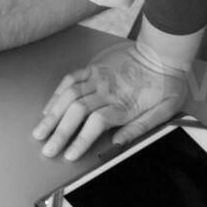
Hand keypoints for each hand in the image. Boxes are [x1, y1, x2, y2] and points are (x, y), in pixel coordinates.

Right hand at [33, 40, 189, 160]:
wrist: (164, 51)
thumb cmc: (167, 83)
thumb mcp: (166, 110)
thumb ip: (141, 127)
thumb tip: (118, 143)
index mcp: (124, 103)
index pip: (96, 124)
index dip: (80, 140)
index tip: (69, 155)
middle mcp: (106, 90)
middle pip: (77, 112)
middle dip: (59, 133)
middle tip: (47, 150)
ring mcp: (97, 77)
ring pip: (68, 96)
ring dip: (52, 116)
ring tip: (39, 132)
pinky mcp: (93, 68)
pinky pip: (70, 79)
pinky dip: (57, 94)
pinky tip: (48, 109)